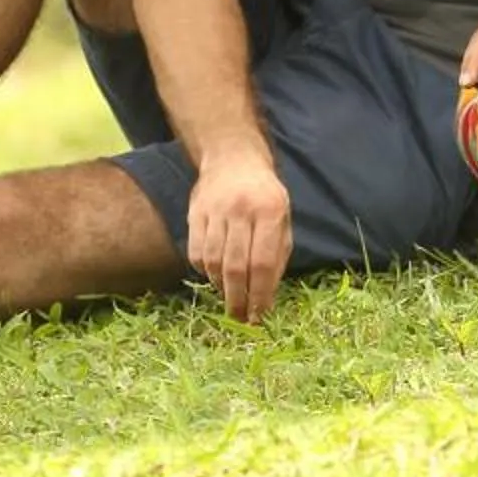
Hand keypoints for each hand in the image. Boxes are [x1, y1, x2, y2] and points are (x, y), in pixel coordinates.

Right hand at [186, 149, 292, 324]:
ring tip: (230, 297)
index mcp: (271, 211)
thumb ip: (278, 256)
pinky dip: (205, 271)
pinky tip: (215, 275)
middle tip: (241, 318)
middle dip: (238, 299)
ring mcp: (215, 211)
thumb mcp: (283, 219)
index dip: (259, 294)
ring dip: (221, 287)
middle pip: (235, 266)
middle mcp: (242, 210)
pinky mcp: (195, 213)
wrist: (233, 158)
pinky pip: (197, 252)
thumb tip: (267, 297)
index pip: (263, 263)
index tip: (259, 316)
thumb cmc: (265, 196)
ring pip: (214, 262)